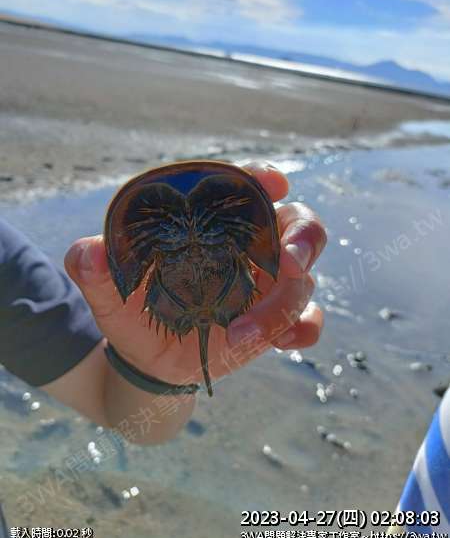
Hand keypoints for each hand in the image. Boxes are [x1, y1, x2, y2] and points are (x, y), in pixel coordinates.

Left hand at [64, 161, 326, 390]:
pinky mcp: (277, 319)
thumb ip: (96, 269)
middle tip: (288, 262)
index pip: (243, 188)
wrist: (151, 359)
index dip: (261, 178)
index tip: (272, 182)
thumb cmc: (133, 310)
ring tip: (239, 334)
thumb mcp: (109, 292)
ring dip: (281, 305)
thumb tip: (89, 253)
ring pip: (302, 279)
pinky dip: (304, 327)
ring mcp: (268, 283)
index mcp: (211, 223)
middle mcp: (248, 245)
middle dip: (302, 237)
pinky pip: (307, 317)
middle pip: (297, 223)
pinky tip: (285, 342)